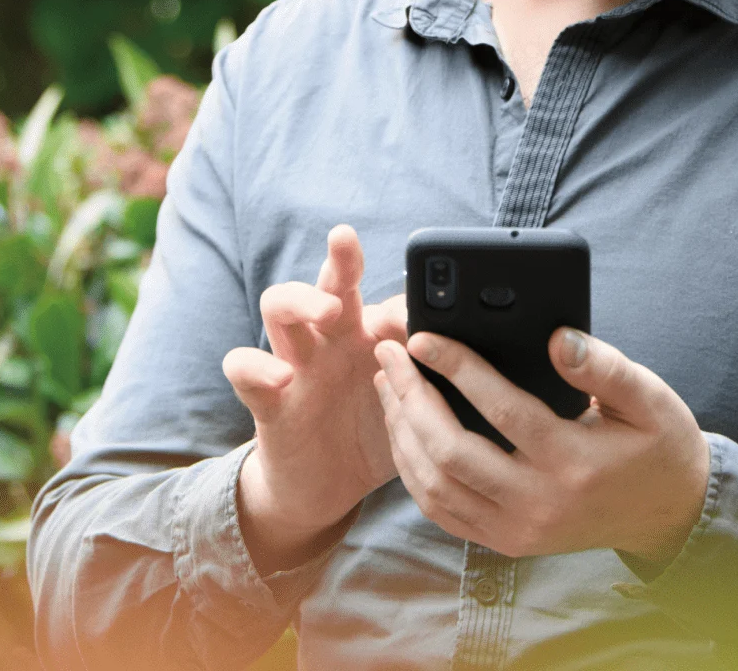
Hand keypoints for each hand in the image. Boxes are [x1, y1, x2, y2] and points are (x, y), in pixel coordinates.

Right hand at [222, 225, 406, 569]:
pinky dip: (257, 366)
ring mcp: (294, 361)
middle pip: (329, 280)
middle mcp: (330, 336)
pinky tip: (281, 376)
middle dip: (342, 258)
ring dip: (302, 299)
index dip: (405, 294)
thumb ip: (439, 376)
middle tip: (352, 247)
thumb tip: (494, 350)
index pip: (388, 295)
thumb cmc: (378, 435)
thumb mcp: (415, 405)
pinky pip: (243, 368)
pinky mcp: (266, 397)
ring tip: (329, 311)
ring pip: (279, 305)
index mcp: (370, 333)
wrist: (326, 490)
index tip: (432, 301)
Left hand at [372, 327, 710, 564]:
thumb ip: (603, 366)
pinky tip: (404, 429)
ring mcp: (517, 531)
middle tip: (390, 354)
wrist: (668, 513)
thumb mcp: (648, 397)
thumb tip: (558, 338)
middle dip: (411, 397)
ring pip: (435, 486)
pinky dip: (412, 469)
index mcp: (574, 462)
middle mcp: (539, 504)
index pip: (501, 410)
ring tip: (389, 384)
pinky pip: (442, 509)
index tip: (424, 338)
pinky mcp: (505, 542)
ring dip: (402, 432)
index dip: (457, 369)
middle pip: (451, 452)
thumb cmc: (657, 444)